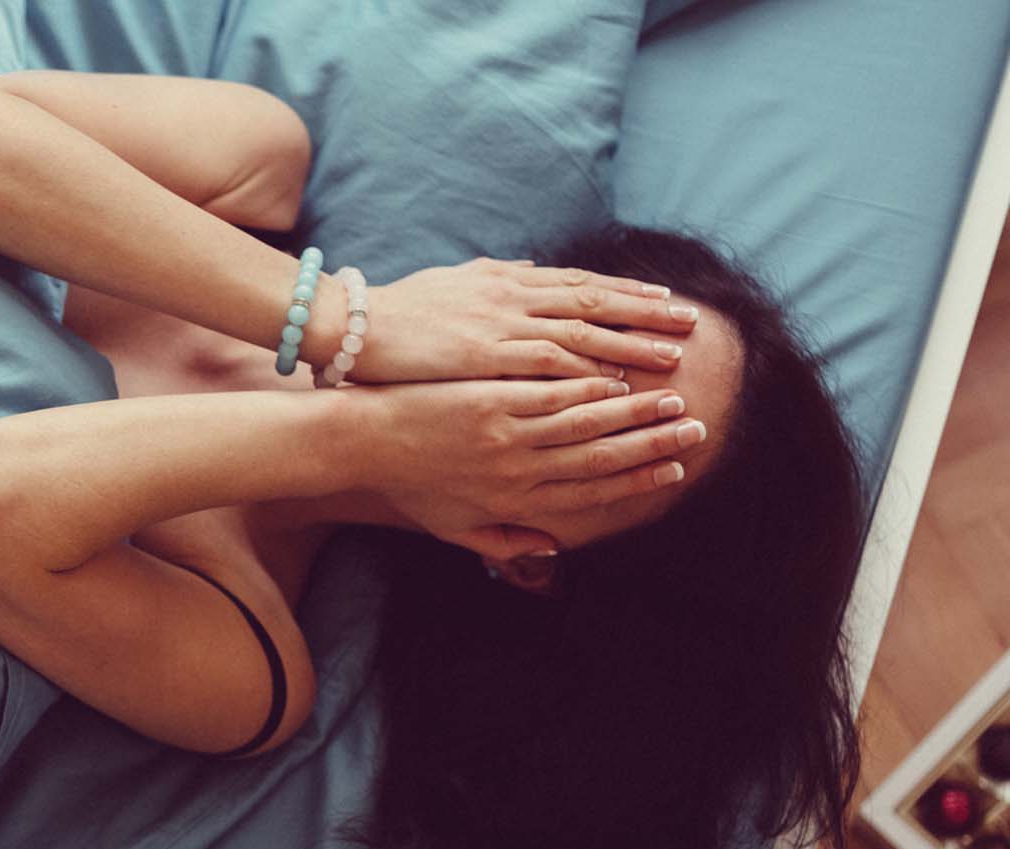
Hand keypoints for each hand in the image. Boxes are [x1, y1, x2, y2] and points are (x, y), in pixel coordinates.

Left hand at [338, 376, 705, 557]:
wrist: (363, 445)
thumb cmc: (407, 485)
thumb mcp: (452, 528)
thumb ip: (503, 541)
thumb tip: (548, 548)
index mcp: (516, 500)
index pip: (589, 491)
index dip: (636, 481)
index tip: (673, 472)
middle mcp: (519, 470)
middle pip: (600, 457)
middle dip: (652, 446)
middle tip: (694, 431)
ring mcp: (507, 432)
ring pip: (585, 424)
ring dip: (634, 414)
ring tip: (672, 399)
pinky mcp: (491, 399)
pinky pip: (551, 394)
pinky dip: (587, 388)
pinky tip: (618, 378)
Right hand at [340, 257, 698, 383]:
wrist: (354, 324)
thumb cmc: (399, 310)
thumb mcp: (454, 281)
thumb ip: (495, 277)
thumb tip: (528, 268)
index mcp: (505, 277)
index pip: (580, 282)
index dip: (626, 290)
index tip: (665, 297)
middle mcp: (511, 294)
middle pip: (594, 302)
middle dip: (645, 313)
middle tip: (690, 323)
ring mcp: (500, 324)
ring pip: (580, 332)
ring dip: (628, 346)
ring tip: (671, 360)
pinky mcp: (484, 355)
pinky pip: (545, 363)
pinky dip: (583, 371)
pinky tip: (614, 384)